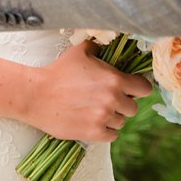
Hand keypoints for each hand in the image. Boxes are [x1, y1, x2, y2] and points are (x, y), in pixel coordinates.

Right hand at [22, 41, 151, 142]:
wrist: (36, 95)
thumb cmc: (58, 71)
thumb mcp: (80, 52)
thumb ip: (99, 49)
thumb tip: (109, 45)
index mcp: (114, 79)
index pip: (144, 88)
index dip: (138, 88)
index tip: (130, 89)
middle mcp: (113, 99)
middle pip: (133, 108)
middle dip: (123, 104)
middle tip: (108, 100)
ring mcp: (103, 117)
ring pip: (121, 122)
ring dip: (112, 117)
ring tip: (96, 110)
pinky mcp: (93, 133)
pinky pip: (112, 135)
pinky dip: (106, 130)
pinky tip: (95, 122)